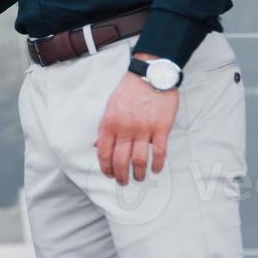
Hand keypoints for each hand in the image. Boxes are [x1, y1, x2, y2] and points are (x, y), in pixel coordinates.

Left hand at [94, 55, 179, 184]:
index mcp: (109, 123)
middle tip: (123, 182)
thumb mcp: (109, 107)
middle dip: (121, 175)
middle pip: (120, 160)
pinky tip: (156, 170)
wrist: (150, 75)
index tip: (109, 174)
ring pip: (139, 159)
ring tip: (140, 178)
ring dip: (139, 173)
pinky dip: (157, 164)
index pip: (103, 152)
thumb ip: (103, 128)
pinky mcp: (161, 128)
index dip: (106, 167)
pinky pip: (159, 152)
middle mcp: (125, 128)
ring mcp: (144, 129)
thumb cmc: (129, 91)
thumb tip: (96, 145)